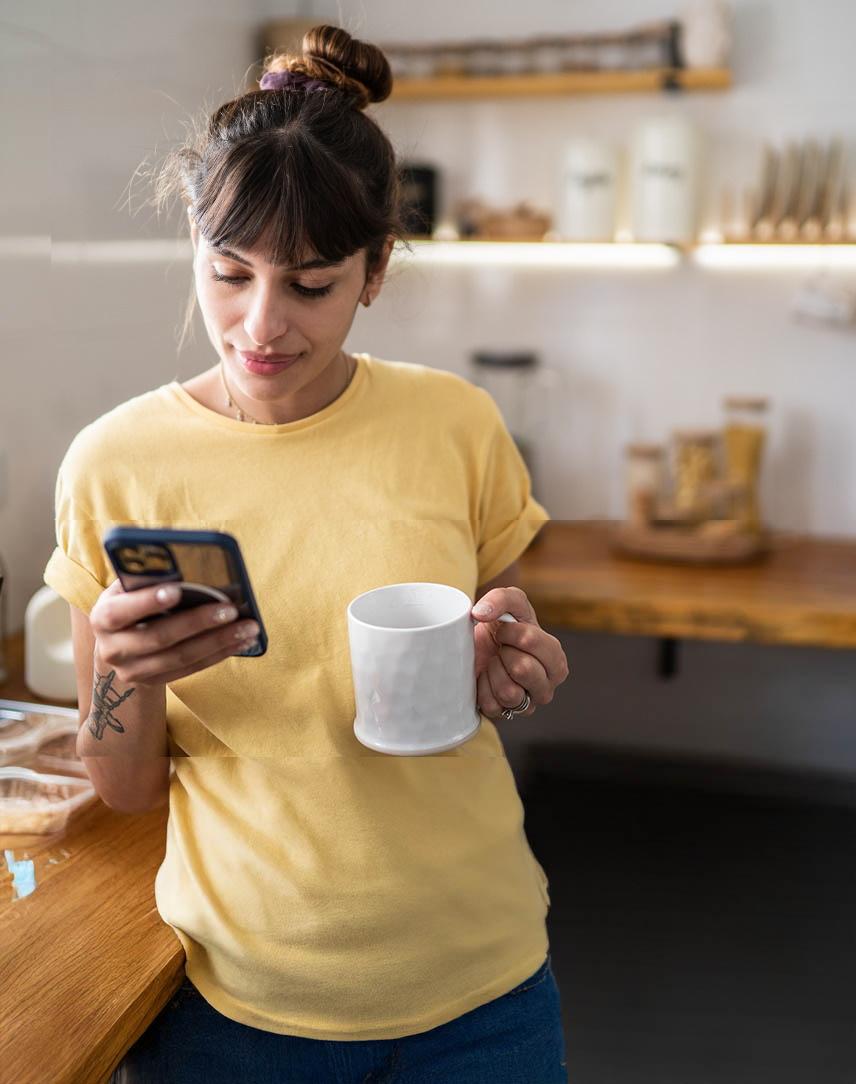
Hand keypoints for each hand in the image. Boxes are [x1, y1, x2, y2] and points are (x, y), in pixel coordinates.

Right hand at [89, 579, 260, 685]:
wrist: (118, 645)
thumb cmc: (130, 603)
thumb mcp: (128, 588)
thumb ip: (147, 578)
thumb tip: (184, 564)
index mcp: (103, 618)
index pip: (121, 611)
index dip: (147, 602)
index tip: (177, 590)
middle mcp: (113, 649)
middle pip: (159, 637)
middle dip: (198, 622)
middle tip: (231, 609)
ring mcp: (133, 671)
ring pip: (181, 657)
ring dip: (219, 641)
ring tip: (248, 627)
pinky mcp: (155, 683)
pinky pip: (192, 668)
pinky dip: (220, 653)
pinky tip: (242, 640)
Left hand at [471, 586, 568, 720]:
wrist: (477, 646)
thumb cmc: (502, 625)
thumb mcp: (509, 602)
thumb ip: (501, 598)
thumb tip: (480, 612)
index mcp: (556, 661)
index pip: (530, 641)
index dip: (509, 631)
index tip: (504, 630)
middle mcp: (547, 687)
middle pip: (522, 668)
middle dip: (503, 652)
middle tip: (500, 649)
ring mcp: (527, 705)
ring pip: (508, 692)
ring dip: (493, 671)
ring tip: (494, 664)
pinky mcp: (505, 716)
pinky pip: (492, 705)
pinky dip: (482, 688)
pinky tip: (486, 679)